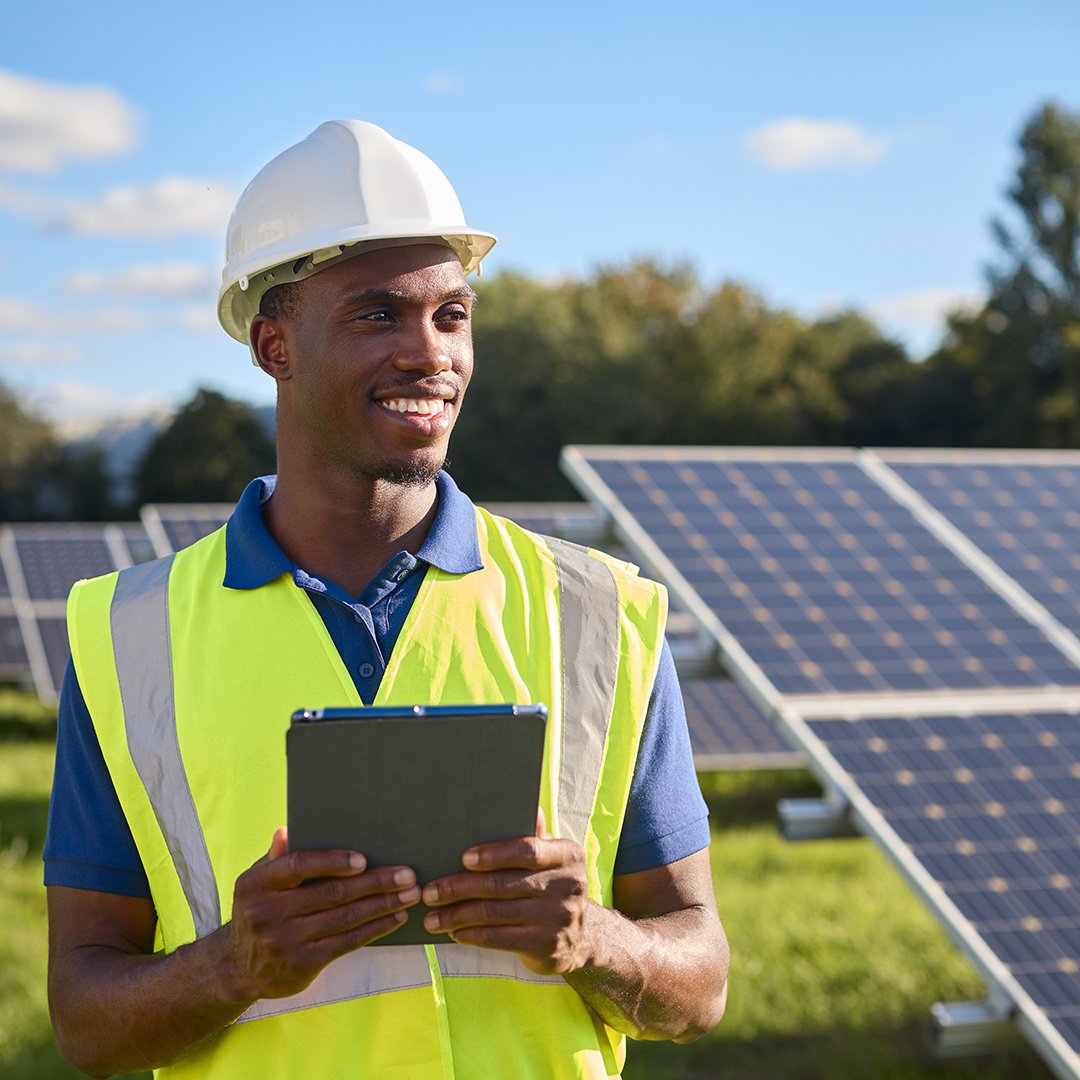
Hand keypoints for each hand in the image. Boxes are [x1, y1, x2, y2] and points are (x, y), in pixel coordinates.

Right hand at [223, 828, 420, 1000]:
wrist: (238, 967)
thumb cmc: (259, 909)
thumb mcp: (257, 882)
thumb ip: (277, 858)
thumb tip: (287, 830)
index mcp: (256, 884)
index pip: (298, 866)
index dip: (332, 861)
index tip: (364, 859)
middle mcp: (267, 913)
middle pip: (331, 893)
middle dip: (375, 882)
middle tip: (407, 874)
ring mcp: (284, 942)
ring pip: (344, 918)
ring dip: (383, 905)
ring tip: (410, 894)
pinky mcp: (302, 965)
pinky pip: (346, 942)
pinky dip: (375, 928)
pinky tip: (395, 917)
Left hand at [420, 811, 592, 974]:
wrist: (585, 936)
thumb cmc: (554, 886)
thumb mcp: (554, 858)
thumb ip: (536, 836)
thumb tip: (528, 805)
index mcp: (567, 855)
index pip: (527, 850)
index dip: (494, 854)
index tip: (463, 858)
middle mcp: (566, 885)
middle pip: (502, 884)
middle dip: (459, 888)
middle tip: (430, 892)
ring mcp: (557, 918)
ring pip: (495, 913)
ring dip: (457, 915)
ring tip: (432, 917)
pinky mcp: (546, 946)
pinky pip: (500, 939)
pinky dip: (472, 934)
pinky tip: (455, 932)